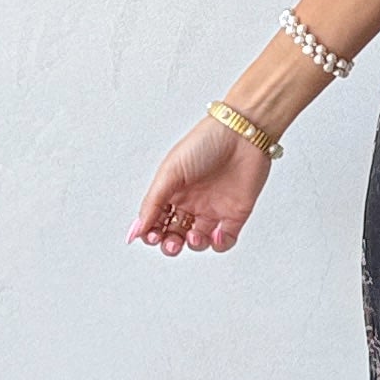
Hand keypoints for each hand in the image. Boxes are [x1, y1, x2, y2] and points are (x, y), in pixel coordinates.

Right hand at [130, 117, 274, 257]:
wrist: (243, 133)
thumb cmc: (205, 143)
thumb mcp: (170, 172)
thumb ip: (152, 203)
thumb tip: (136, 230)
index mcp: (172, 191)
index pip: (156, 221)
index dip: (151, 233)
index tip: (152, 236)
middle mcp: (191, 202)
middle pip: (175, 234)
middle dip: (170, 244)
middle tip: (171, 243)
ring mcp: (213, 208)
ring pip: (198, 241)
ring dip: (194, 245)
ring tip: (194, 236)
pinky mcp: (236, 214)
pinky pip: (226, 239)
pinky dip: (220, 244)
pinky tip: (216, 234)